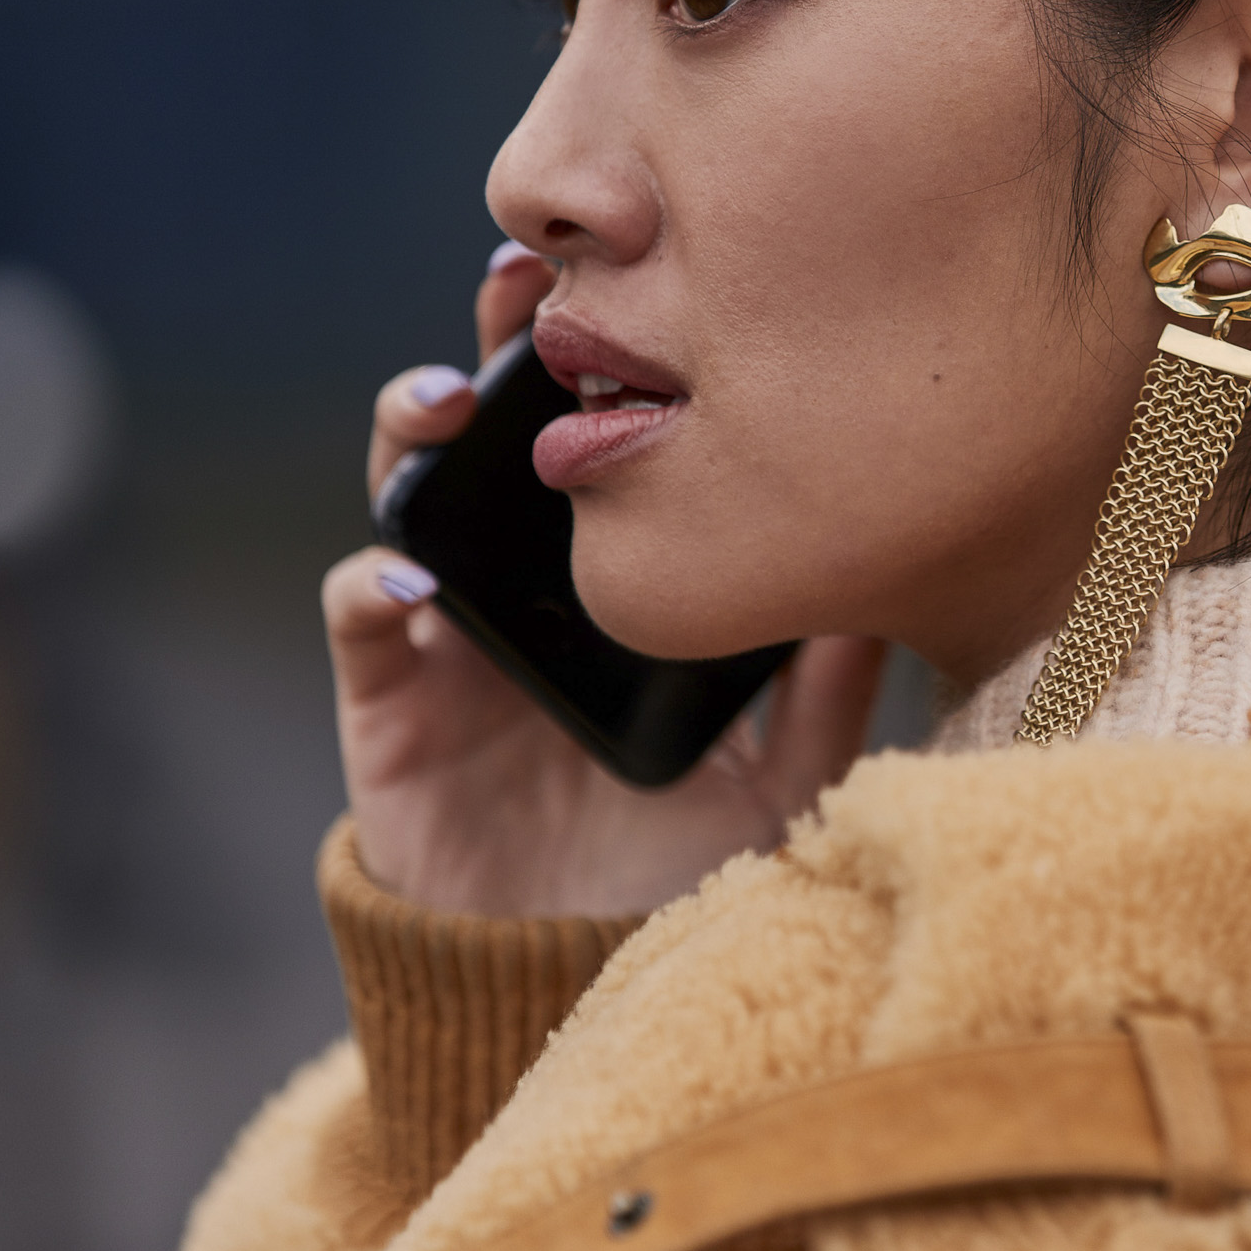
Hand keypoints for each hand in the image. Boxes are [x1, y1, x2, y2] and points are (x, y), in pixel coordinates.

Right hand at [323, 242, 884, 918]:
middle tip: (524, 280)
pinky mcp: (387, 702)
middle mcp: (526, 579)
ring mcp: (450, 630)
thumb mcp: (781, 772)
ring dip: (415, 430)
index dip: (614, 355)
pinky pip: (360, 620)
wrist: (577, 973)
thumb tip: (890, 588)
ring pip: (413, 494)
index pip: (608, 437)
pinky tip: (416, 579)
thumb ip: (829, 690)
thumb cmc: (677, 863)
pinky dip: (374, 583)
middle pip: (503, 428)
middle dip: (502, 340)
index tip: (651, 277)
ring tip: (447, 399)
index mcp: (614, 572)